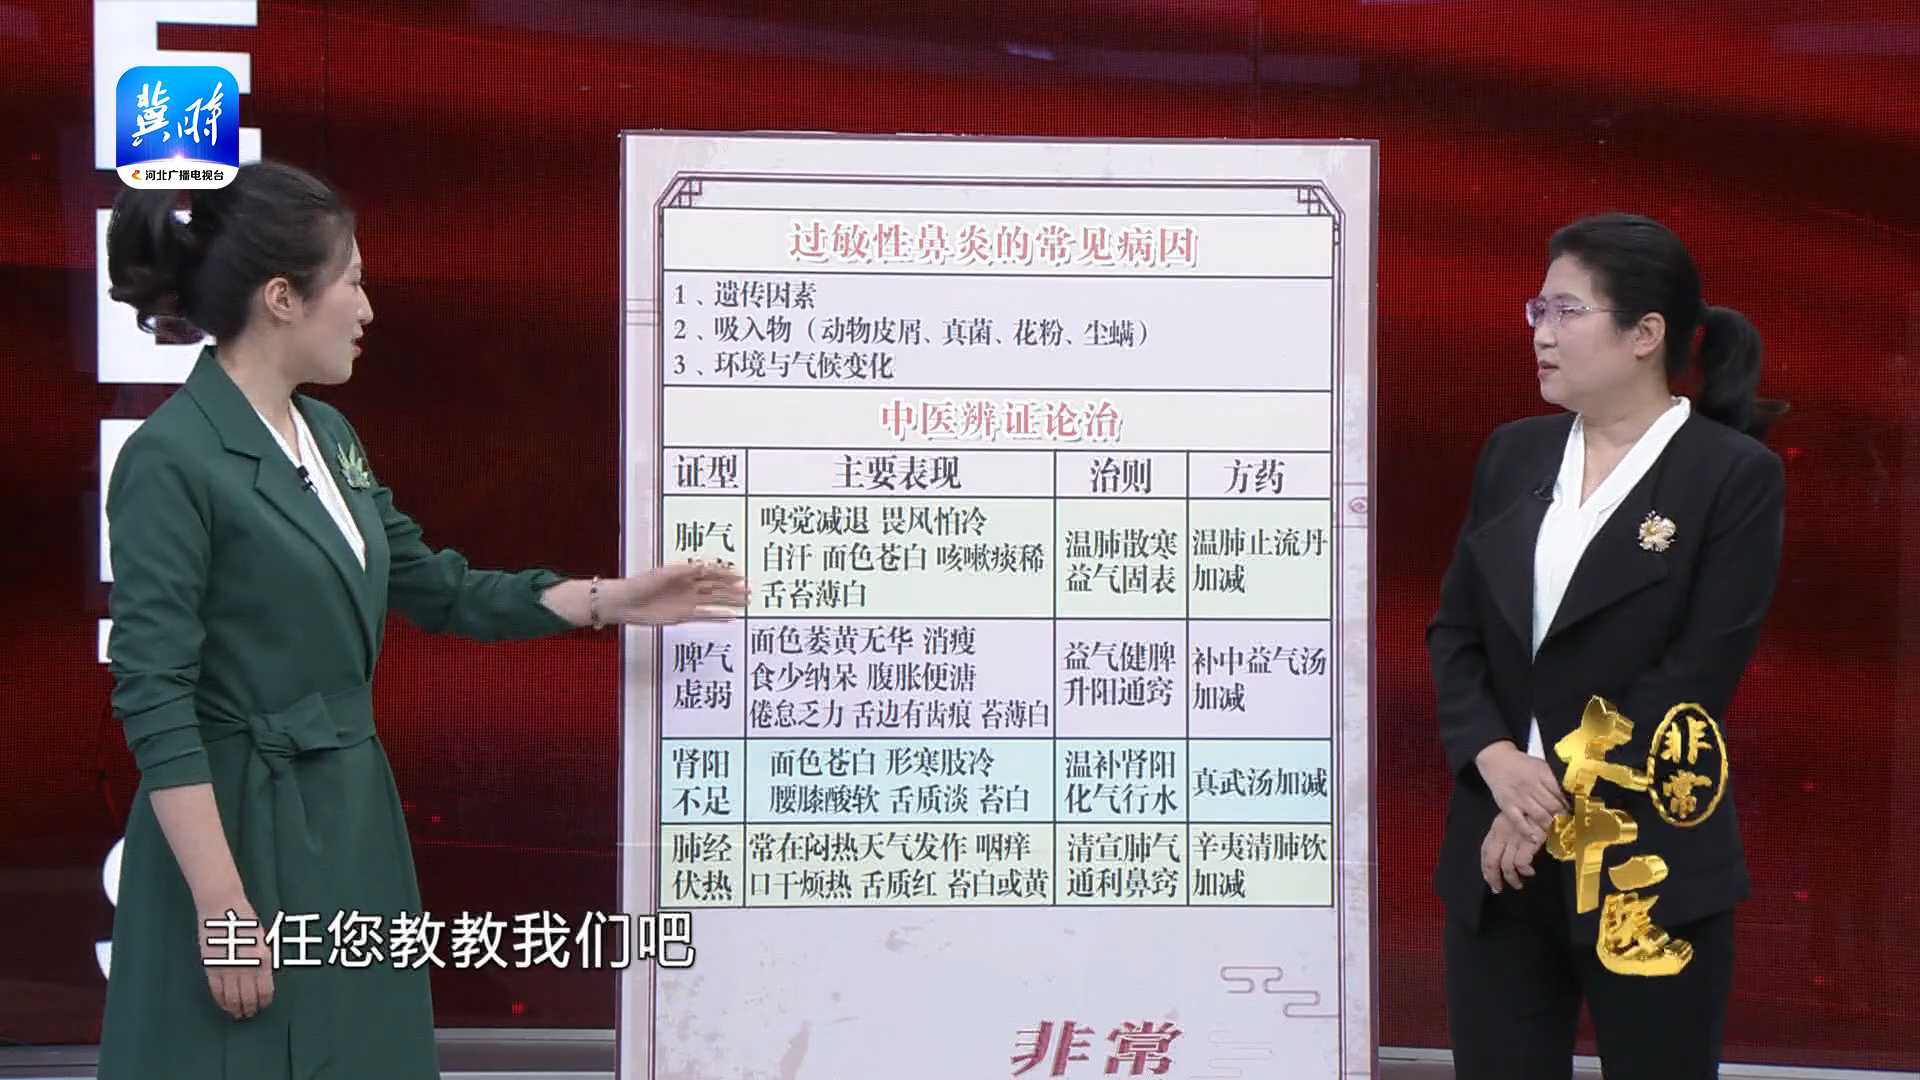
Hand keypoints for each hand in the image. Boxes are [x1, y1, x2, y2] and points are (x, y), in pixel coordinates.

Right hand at [196, 897, 273, 1020]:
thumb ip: (263, 960)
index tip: (263, 1006)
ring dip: (236, 1009)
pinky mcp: (210, 966)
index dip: (264, 1002)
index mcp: (263, 958)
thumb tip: (262, 980)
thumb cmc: (245, 921)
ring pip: (232, 998)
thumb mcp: (262, 940)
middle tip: (250, 1015)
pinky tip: (224, 1006)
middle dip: (250, 1009)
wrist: (222, 906)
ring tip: (238, 1014)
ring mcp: (227, 967)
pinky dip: (221, 1001)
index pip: (265, 990)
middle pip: (248, 997)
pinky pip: (216, 990)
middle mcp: (246, 965)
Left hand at [601, 560, 747, 625]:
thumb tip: (707, 566)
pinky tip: (730, 617)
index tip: (741, 575)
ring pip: (714, 601)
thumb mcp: (664, 574)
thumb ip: (687, 571)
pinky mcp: (682, 616)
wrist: (624, 603)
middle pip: (716, 587)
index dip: (727, 573)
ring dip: (729, 601)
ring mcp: (686, 602)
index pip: (711, 572)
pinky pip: (705, 616)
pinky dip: (717, 616)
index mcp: (685, 573)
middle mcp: (688, 587)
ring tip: (746, 602)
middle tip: (750, 591)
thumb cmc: (641, 584)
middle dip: (733, 589)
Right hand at [1474, 740, 1568, 844]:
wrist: (1497, 761)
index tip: (1574, 814)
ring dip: (1550, 826)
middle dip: (1563, 818)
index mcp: (1542, 774)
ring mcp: (1518, 797)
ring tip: (1557, 830)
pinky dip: (1528, 831)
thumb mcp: (1541, 766)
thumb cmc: (1522, 764)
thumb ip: (1553, 780)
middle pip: (1552, 807)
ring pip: (1540, 816)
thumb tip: (1568, 796)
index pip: (1560, 794)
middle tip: (1568, 824)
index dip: (1569, 806)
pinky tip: (1536, 838)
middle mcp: (1531, 786)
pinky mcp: (1507, 806)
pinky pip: (1519, 822)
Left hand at [1480, 812, 1543, 892]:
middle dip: (1493, 877)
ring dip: (1512, 878)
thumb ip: (1507, 835)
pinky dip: (1524, 870)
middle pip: (1491, 861)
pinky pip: (1521, 862)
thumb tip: (1504, 855)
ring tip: (1518, 884)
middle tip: (1498, 889)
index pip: (1485, 850)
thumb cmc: (1533, 813)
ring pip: (1506, 865)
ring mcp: (1515, 838)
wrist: (1548, 804)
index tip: (1488, 878)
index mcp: (1497, 828)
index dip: (1485, 867)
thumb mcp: (1514, 821)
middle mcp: (1502, 833)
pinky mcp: (1529, 842)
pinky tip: (1530, 872)